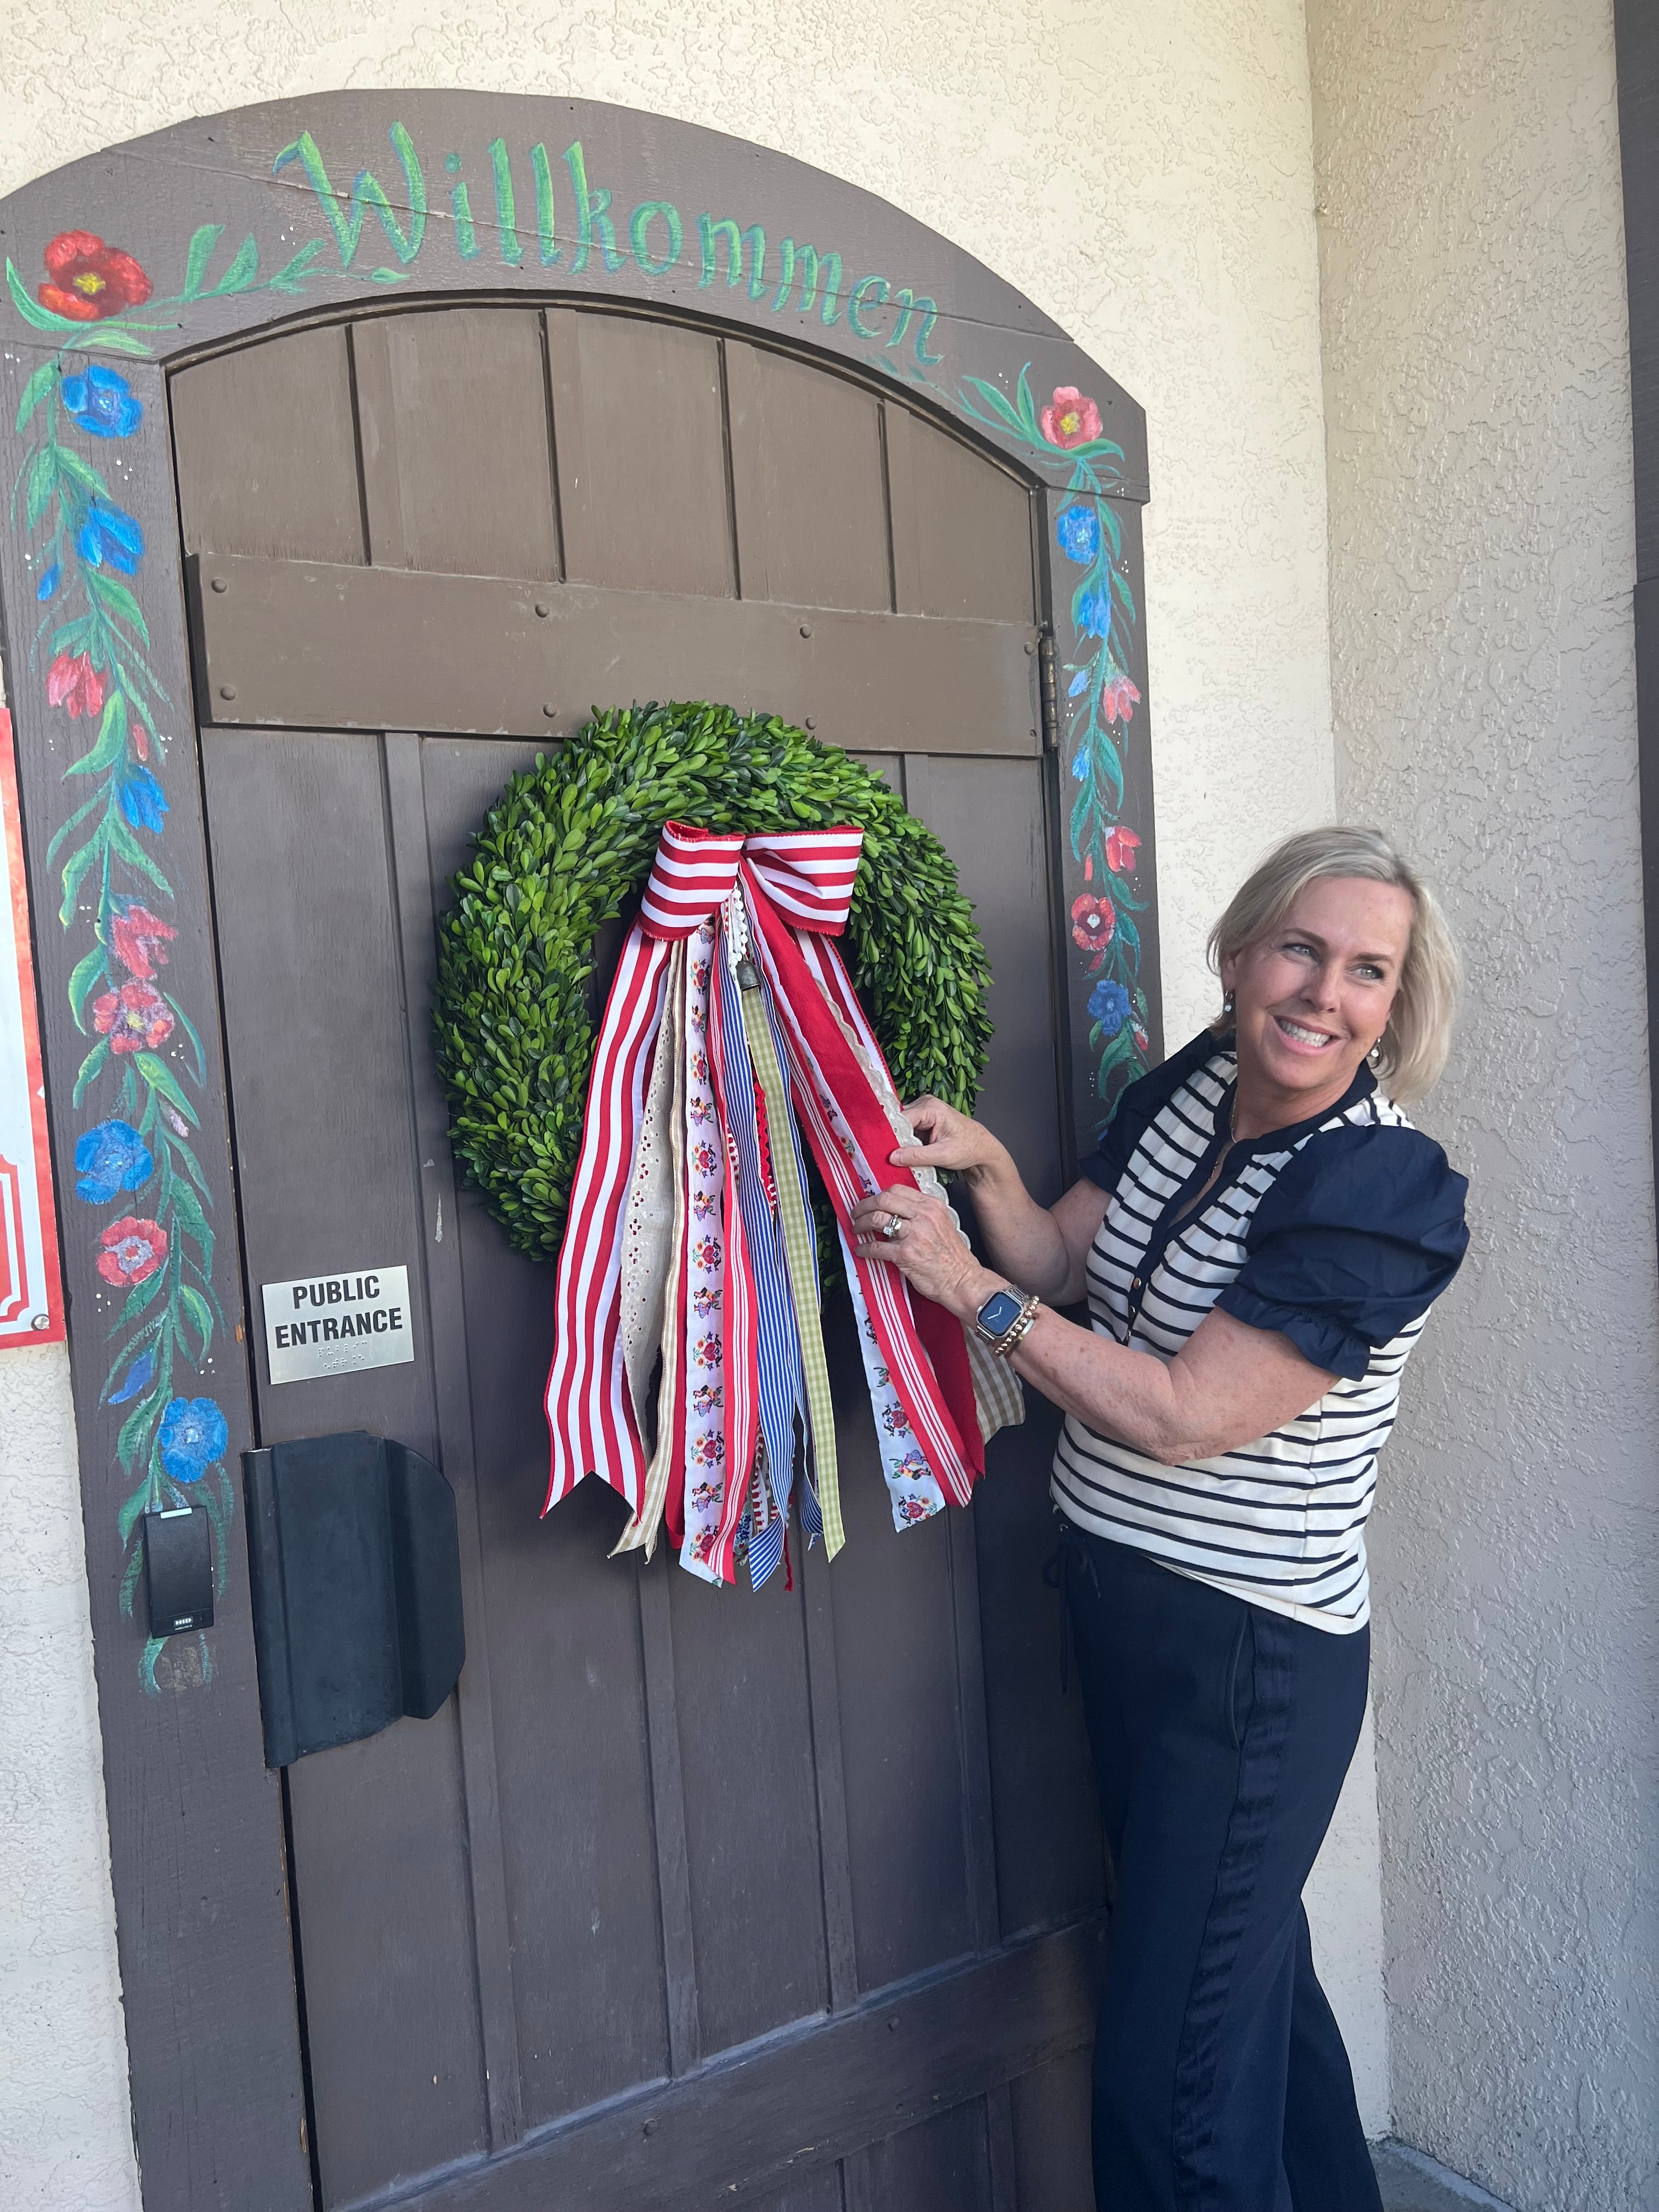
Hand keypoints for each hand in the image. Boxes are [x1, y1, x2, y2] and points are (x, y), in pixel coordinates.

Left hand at [849, 1185, 994, 1316]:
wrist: (962, 1280)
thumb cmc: (952, 1257)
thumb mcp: (942, 1224)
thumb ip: (921, 1214)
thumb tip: (894, 1211)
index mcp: (932, 1206)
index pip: (897, 1190)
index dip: (879, 1195)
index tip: (871, 1202)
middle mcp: (923, 1216)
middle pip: (884, 1200)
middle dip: (864, 1206)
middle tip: (856, 1213)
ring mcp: (914, 1235)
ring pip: (877, 1219)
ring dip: (861, 1224)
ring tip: (857, 1230)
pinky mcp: (905, 1254)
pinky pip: (876, 1247)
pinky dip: (864, 1249)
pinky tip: (861, 1250)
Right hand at [889, 1096, 1010, 1184]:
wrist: (981, 1148)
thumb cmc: (968, 1148)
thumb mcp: (943, 1155)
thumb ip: (917, 1156)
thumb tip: (892, 1157)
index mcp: (931, 1107)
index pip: (901, 1119)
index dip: (890, 1135)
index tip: (882, 1151)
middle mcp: (925, 1104)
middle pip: (898, 1121)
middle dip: (894, 1139)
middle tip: (887, 1157)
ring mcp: (923, 1110)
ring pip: (901, 1127)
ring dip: (899, 1142)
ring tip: (896, 1158)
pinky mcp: (923, 1119)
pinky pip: (907, 1130)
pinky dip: (906, 1142)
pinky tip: (905, 1154)